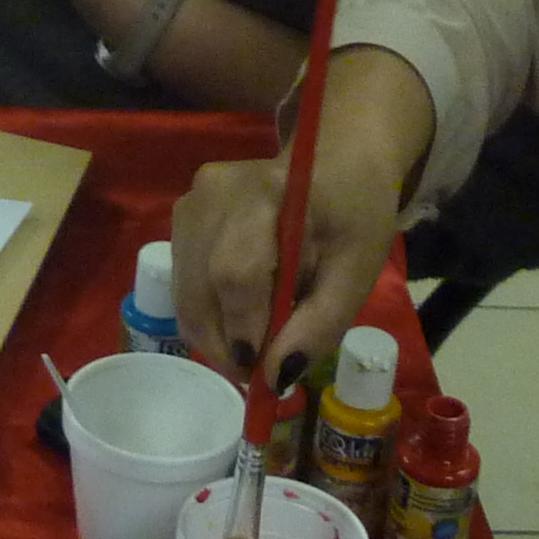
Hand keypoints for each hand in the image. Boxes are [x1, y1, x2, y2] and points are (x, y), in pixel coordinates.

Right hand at [171, 44, 433, 381]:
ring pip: (185, 292)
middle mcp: (215, 191)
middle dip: (226, 344)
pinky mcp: (181, 215)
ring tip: (253, 345)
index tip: (263, 373)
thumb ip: (320, 326)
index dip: (243, 329)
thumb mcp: (357, 272)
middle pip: (201, 286)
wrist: (335, 158)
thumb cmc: (354, 214)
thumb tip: (276, 379)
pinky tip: (240, 314)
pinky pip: (183, 283)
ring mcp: (191, 201)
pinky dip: (207, 314)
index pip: (237, 271)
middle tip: (258, 375)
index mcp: (270, 193)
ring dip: (214, 335)